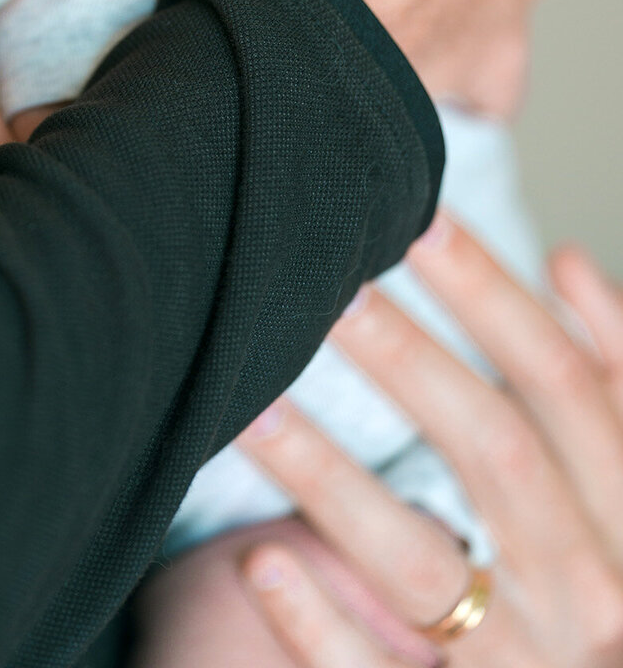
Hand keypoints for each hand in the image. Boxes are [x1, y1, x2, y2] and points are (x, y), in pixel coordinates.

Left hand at [236, 216, 622, 665]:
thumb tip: (574, 261)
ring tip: (255, 401)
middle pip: (496, 454)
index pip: (569, 388)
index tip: (419, 221)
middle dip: (409, 359)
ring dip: (331, 476)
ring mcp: (520, 666)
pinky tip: (261, 560)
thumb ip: (610, 386)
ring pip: (418, 560)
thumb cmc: (594, 585)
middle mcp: (588, 595)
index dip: (498, 298)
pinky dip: (322, 624)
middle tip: (325, 285)